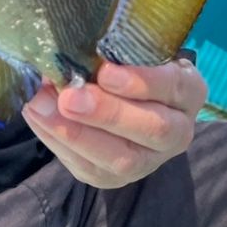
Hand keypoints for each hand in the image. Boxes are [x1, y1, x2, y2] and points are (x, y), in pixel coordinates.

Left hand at [21, 58, 207, 188]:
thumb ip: (114, 51)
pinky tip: (38, 118)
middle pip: (152, 128)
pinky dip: (59, 142)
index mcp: (188, 92)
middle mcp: (178, 131)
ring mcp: (149, 160)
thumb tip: (71, 48)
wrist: (132, 100)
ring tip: (40, 106)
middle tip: (69, 97)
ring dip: (76, 133)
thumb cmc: (133, 63)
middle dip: (107, 113)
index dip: (140, 81)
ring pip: (121, 159)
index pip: (172, 87)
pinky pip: (90, 169)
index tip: (105, 71)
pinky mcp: (116, 178)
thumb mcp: (135, 51)